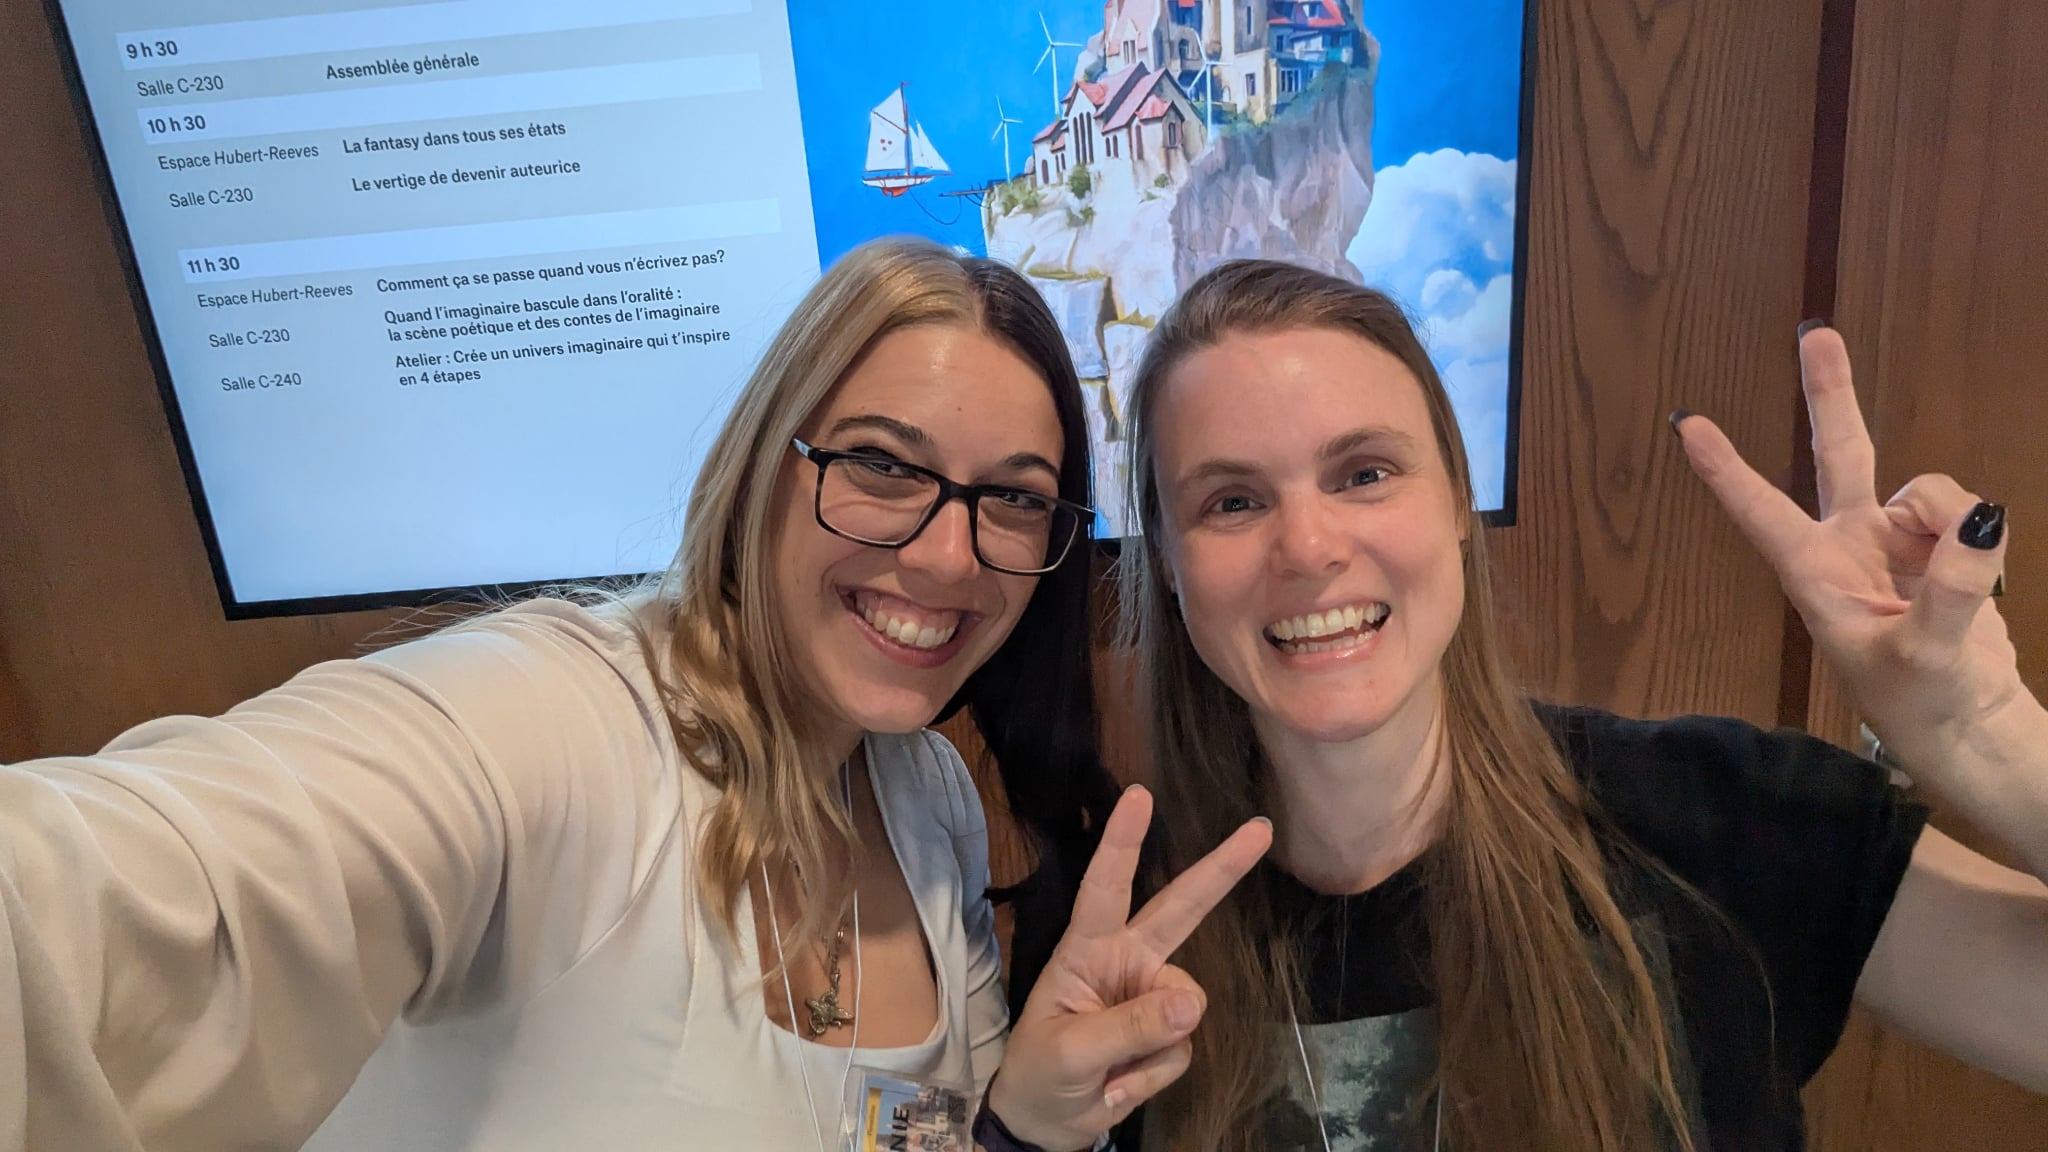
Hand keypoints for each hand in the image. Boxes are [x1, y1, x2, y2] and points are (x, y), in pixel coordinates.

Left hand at [986, 786, 1271, 1149]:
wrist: (1046, 1124)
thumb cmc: (1040, 1075)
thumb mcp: (1070, 1052)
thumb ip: (1128, 1026)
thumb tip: (1190, 1004)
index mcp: (1087, 950)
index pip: (1104, 888)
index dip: (1123, 842)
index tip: (1140, 795)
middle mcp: (1125, 962)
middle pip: (1180, 909)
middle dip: (1221, 869)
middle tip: (1260, 830)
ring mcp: (1150, 996)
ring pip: (1185, 1004)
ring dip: (1149, 1048)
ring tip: (1106, 1070)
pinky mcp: (1168, 1033)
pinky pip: (1182, 1048)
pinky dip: (1152, 1074)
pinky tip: (1118, 1084)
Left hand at [1673, 323, 2021, 767]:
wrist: (1970, 724)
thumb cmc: (1920, 702)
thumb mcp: (1927, 654)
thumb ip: (1954, 588)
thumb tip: (1978, 518)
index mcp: (1815, 573)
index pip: (1761, 512)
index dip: (1726, 469)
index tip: (1686, 424)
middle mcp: (1848, 545)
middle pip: (1839, 453)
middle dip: (1830, 393)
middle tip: (1815, 333)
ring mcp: (1897, 541)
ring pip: (1928, 490)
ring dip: (1950, 516)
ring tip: (1958, 582)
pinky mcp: (1943, 547)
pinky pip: (1967, 515)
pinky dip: (1981, 538)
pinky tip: (1979, 573)